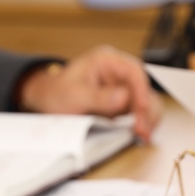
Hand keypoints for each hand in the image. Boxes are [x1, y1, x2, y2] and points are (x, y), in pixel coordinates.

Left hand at [18, 45, 161, 141]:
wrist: (47, 101)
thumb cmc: (57, 92)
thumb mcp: (74, 95)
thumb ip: (98, 97)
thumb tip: (123, 98)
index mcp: (107, 61)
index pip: (133, 71)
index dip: (141, 89)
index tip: (141, 107)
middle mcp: (117, 73)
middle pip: (143, 88)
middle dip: (145, 110)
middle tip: (141, 129)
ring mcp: (121, 89)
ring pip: (145, 102)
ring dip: (147, 118)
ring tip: (142, 134)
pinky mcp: (121, 105)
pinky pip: (138, 113)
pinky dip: (141, 123)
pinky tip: (140, 134)